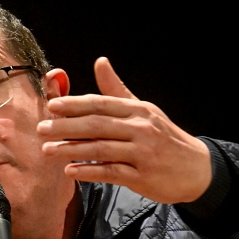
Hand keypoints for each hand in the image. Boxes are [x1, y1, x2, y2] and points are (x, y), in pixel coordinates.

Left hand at [37, 57, 211, 203]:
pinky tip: (70, 171)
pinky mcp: (143, 177)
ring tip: (47, 150)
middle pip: (97, 125)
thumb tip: (100, 61)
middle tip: (41, 129)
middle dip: (66, 127)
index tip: (51, 106)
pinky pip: (111, 173)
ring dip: (71, 149)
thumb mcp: (143, 110)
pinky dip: (89, 172)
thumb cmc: (163, 137)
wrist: (197, 169)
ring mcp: (143, 153)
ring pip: (100, 149)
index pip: (101, 104)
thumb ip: (117, 90)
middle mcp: (141, 129)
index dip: (75, 104)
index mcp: (138, 110)